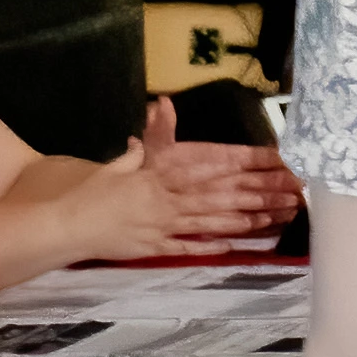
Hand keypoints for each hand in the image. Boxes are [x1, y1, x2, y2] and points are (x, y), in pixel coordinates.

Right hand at [60, 102, 301, 260]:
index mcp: (158, 175)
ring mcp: (162, 226)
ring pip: (212, 221)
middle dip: (258, 194)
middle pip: (220, 195)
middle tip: (289, 192)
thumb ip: (146, 142)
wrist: (67, 225)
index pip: (209, 166)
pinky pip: (189, 247)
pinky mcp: (156, 249)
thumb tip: (159, 107)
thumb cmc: (92, 194)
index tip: (270, 161)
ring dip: (247, 220)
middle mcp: (166, 200)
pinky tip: (237, 244)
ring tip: (276, 217)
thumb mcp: (119, 164)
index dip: (243, 164)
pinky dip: (212, 246)